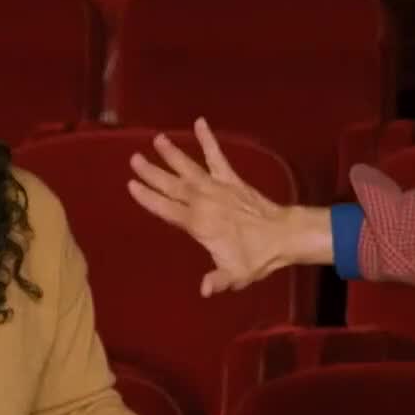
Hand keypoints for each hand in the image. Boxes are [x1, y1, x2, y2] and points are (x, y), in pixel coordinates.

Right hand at [126, 118, 330, 296]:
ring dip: (172, 153)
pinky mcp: (231, 178)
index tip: (131, 186)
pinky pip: (217, 155)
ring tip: (157, 139)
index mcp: (198, 224)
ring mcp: (217, 187)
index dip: (148, 198)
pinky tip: (200, 122)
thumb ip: (216, 281)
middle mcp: (203, 201)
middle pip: (172, 185)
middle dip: (152, 172)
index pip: (166, 209)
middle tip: (134, 159)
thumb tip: (204, 291)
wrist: (283, 236)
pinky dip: (208, 139)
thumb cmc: (257, 257)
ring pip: (189, 167)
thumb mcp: (234, 274)